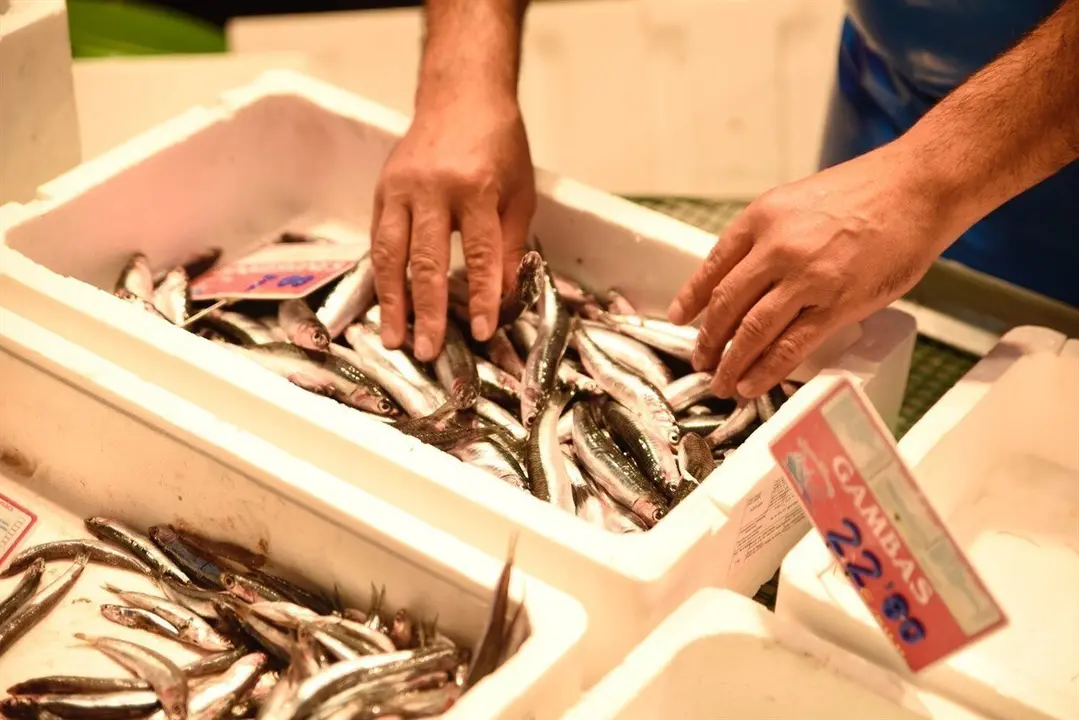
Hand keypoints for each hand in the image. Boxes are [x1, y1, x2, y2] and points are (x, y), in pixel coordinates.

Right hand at [371, 94, 535, 361]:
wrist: (462, 97)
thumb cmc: (499, 146)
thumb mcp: (519, 193)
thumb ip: (509, 246)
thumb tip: (500, 299)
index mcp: (476, 188)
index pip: (478, 254)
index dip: (481, 296)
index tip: (481, 331)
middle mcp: (432, 189)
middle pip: (427, 260)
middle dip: (427, 311)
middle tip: (427, 350)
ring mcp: (401, 189)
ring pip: (390, 254)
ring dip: (391, 301)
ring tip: (394, 339)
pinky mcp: (383, 190)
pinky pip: (379, 239)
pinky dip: (381, 275)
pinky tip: (385, 304)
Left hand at [667, 144, 951, 398]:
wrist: (917, 188)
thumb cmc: (866, 192)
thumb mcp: (798, 201)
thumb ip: (769, 237)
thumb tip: (746, 278)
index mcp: (761, 218)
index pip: (713, 266)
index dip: (691, 298)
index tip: (680, 318)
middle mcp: (776, 248)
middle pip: (726, 304)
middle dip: (708, 340)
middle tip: (700, 361)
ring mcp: (807, 278)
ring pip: (752, 331)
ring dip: (731, 362)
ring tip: (721, 382)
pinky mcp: (837, 305)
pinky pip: (790, 346)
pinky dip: (766, 369)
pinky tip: (752, 383)